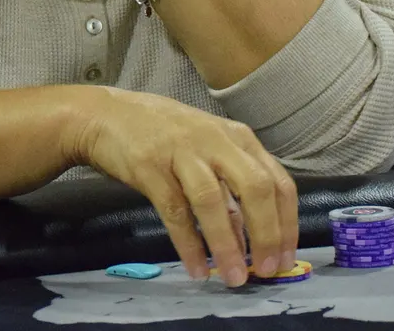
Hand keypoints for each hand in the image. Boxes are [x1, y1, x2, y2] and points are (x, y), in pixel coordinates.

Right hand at [67, 88, 296, 286]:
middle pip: (254, 187)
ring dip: (227, 244)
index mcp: (237, 137)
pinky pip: (175, 211)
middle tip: (267, 270)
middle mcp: (215, 141)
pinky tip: (197, 269)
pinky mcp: (150, 167)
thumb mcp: (208, 150)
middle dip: (267, 234)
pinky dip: (189, 244)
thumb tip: (251, 238)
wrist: (106, 115)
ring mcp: (181, 152)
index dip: (287, 223)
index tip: (286, 257)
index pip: (277, 181)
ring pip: (214, 201)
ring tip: (233, 278)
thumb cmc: (164, 134)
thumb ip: (231, 187)